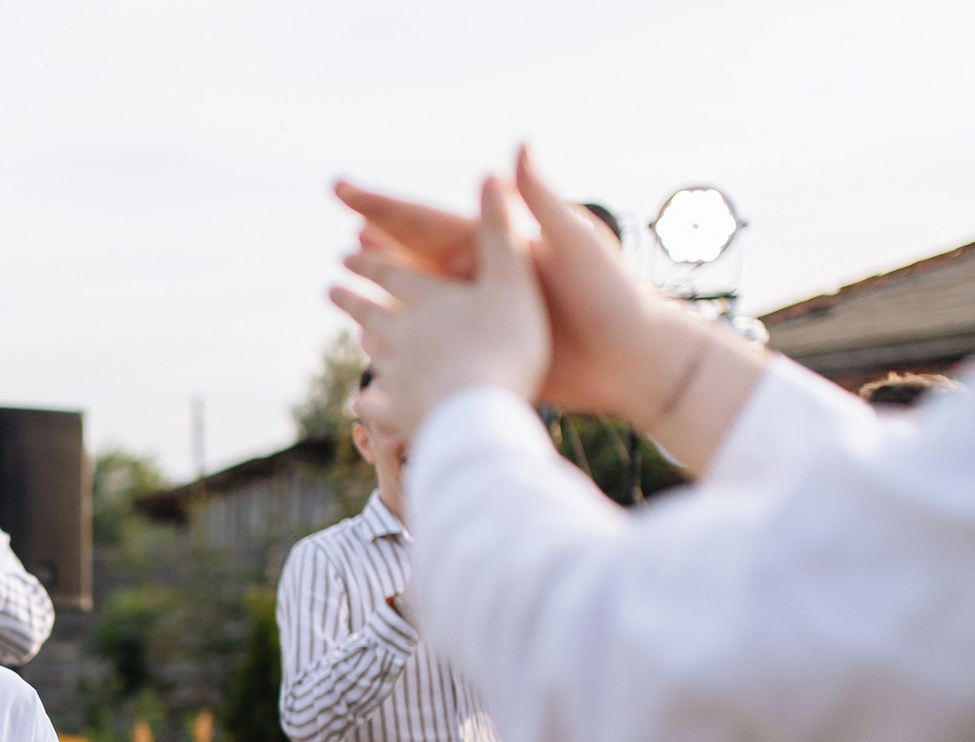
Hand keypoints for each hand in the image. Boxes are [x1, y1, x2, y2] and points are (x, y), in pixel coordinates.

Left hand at [331, 174, 548, 435]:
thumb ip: (500, 231)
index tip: (345, 253)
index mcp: (424, 298)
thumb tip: (493, 175)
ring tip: (358, 338)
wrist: (476, 409)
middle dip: (350, 297)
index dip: (368, 262)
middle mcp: (399, 333)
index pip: (389, 274)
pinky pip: (375, 406)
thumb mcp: (511, 279)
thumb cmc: (503, 343)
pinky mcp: (396, 413)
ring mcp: (394, 375)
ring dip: (363, 342)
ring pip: (372, 354)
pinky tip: (362, 406)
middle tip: (330, 290)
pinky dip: (368, 403)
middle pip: (368, 312)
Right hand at [338, 148, 706, 424]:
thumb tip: (515, 148)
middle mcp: (485, 276)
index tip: (343, 194)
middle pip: (415, 258)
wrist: (635, 360)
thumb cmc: (613, 295)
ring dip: (384, 298)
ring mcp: (485, 316)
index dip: (382, 209)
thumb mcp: (576, 242)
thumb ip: (539, 200)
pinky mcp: (492, 351)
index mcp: (498, 245)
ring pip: (420, 303)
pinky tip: (382, 351)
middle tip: (339, 248)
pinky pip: (436, 345)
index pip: (426, 220)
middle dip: (376, 249)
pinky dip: (407, 343)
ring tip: (347, 298)